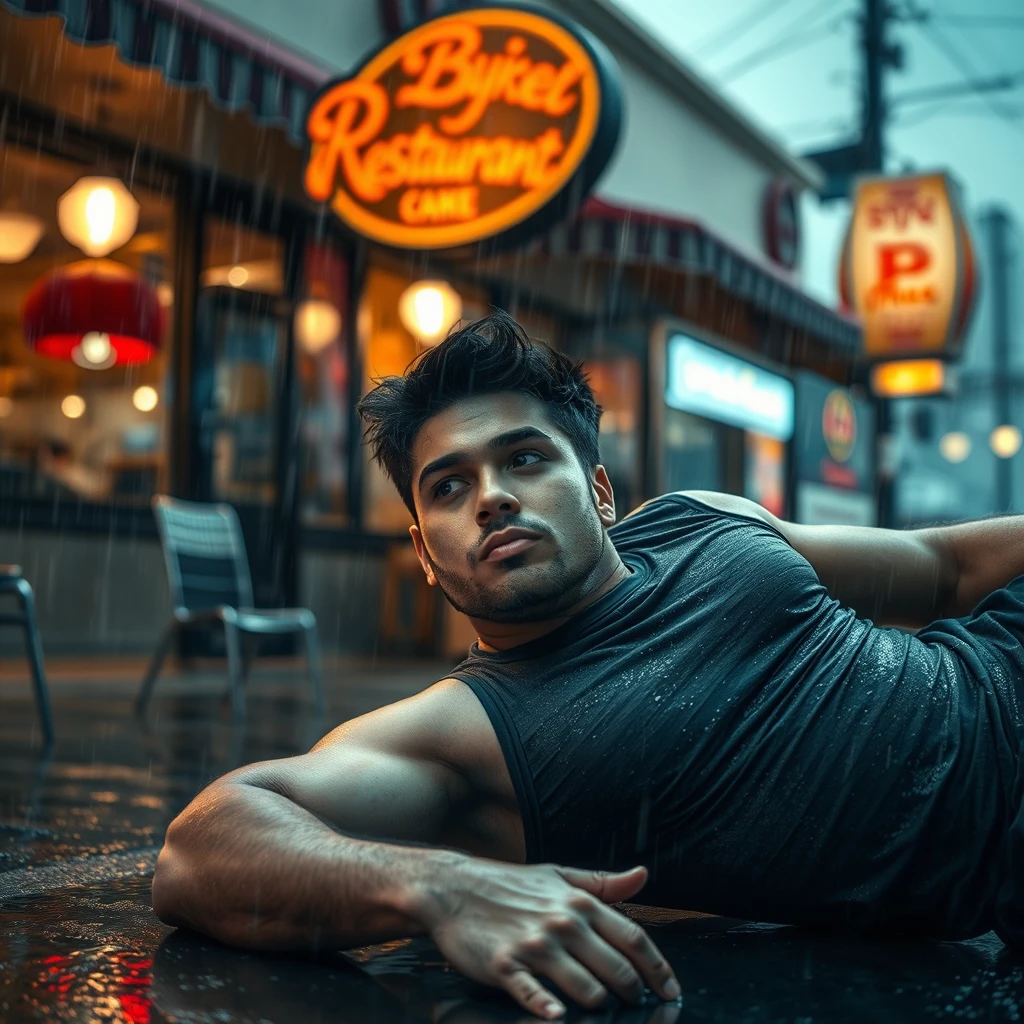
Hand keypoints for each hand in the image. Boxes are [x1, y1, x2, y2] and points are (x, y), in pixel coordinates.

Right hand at [414, 858, 680, 1019]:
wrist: (454, 888)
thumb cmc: (509, 885)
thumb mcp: (558, 875)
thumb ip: (603, 882)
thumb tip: (642, 875)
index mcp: (579, 902)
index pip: (634, 938)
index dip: (658, 968)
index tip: (671, 989)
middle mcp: (564, 923)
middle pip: (617, 968)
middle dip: (633, 992)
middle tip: (637, 1004)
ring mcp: (535, 945)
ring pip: (586, 987)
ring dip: (600, 1004)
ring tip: (602, 1010)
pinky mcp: (506, 965)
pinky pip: (534, 993)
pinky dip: (548, 1008)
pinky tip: (558, 1017)